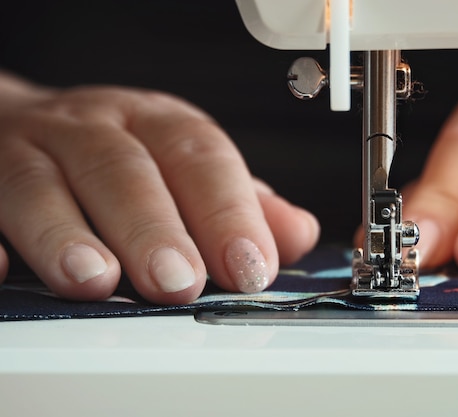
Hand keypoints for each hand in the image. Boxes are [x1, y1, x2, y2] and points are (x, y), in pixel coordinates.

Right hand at [0, 75, 318, 303]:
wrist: (34, 125)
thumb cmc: (125, 156)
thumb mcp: (189, 168)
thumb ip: (242, 204)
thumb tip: (296, 236)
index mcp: (155, 125)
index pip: (200, 158)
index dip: (228, 212)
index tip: (250, 267)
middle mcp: (92, 131)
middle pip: (123, 170)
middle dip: (153, 229)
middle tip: (179, 283)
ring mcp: (27, 151)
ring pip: (40, 185)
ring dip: (66, 234)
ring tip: (96, 281)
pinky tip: (3, 270)